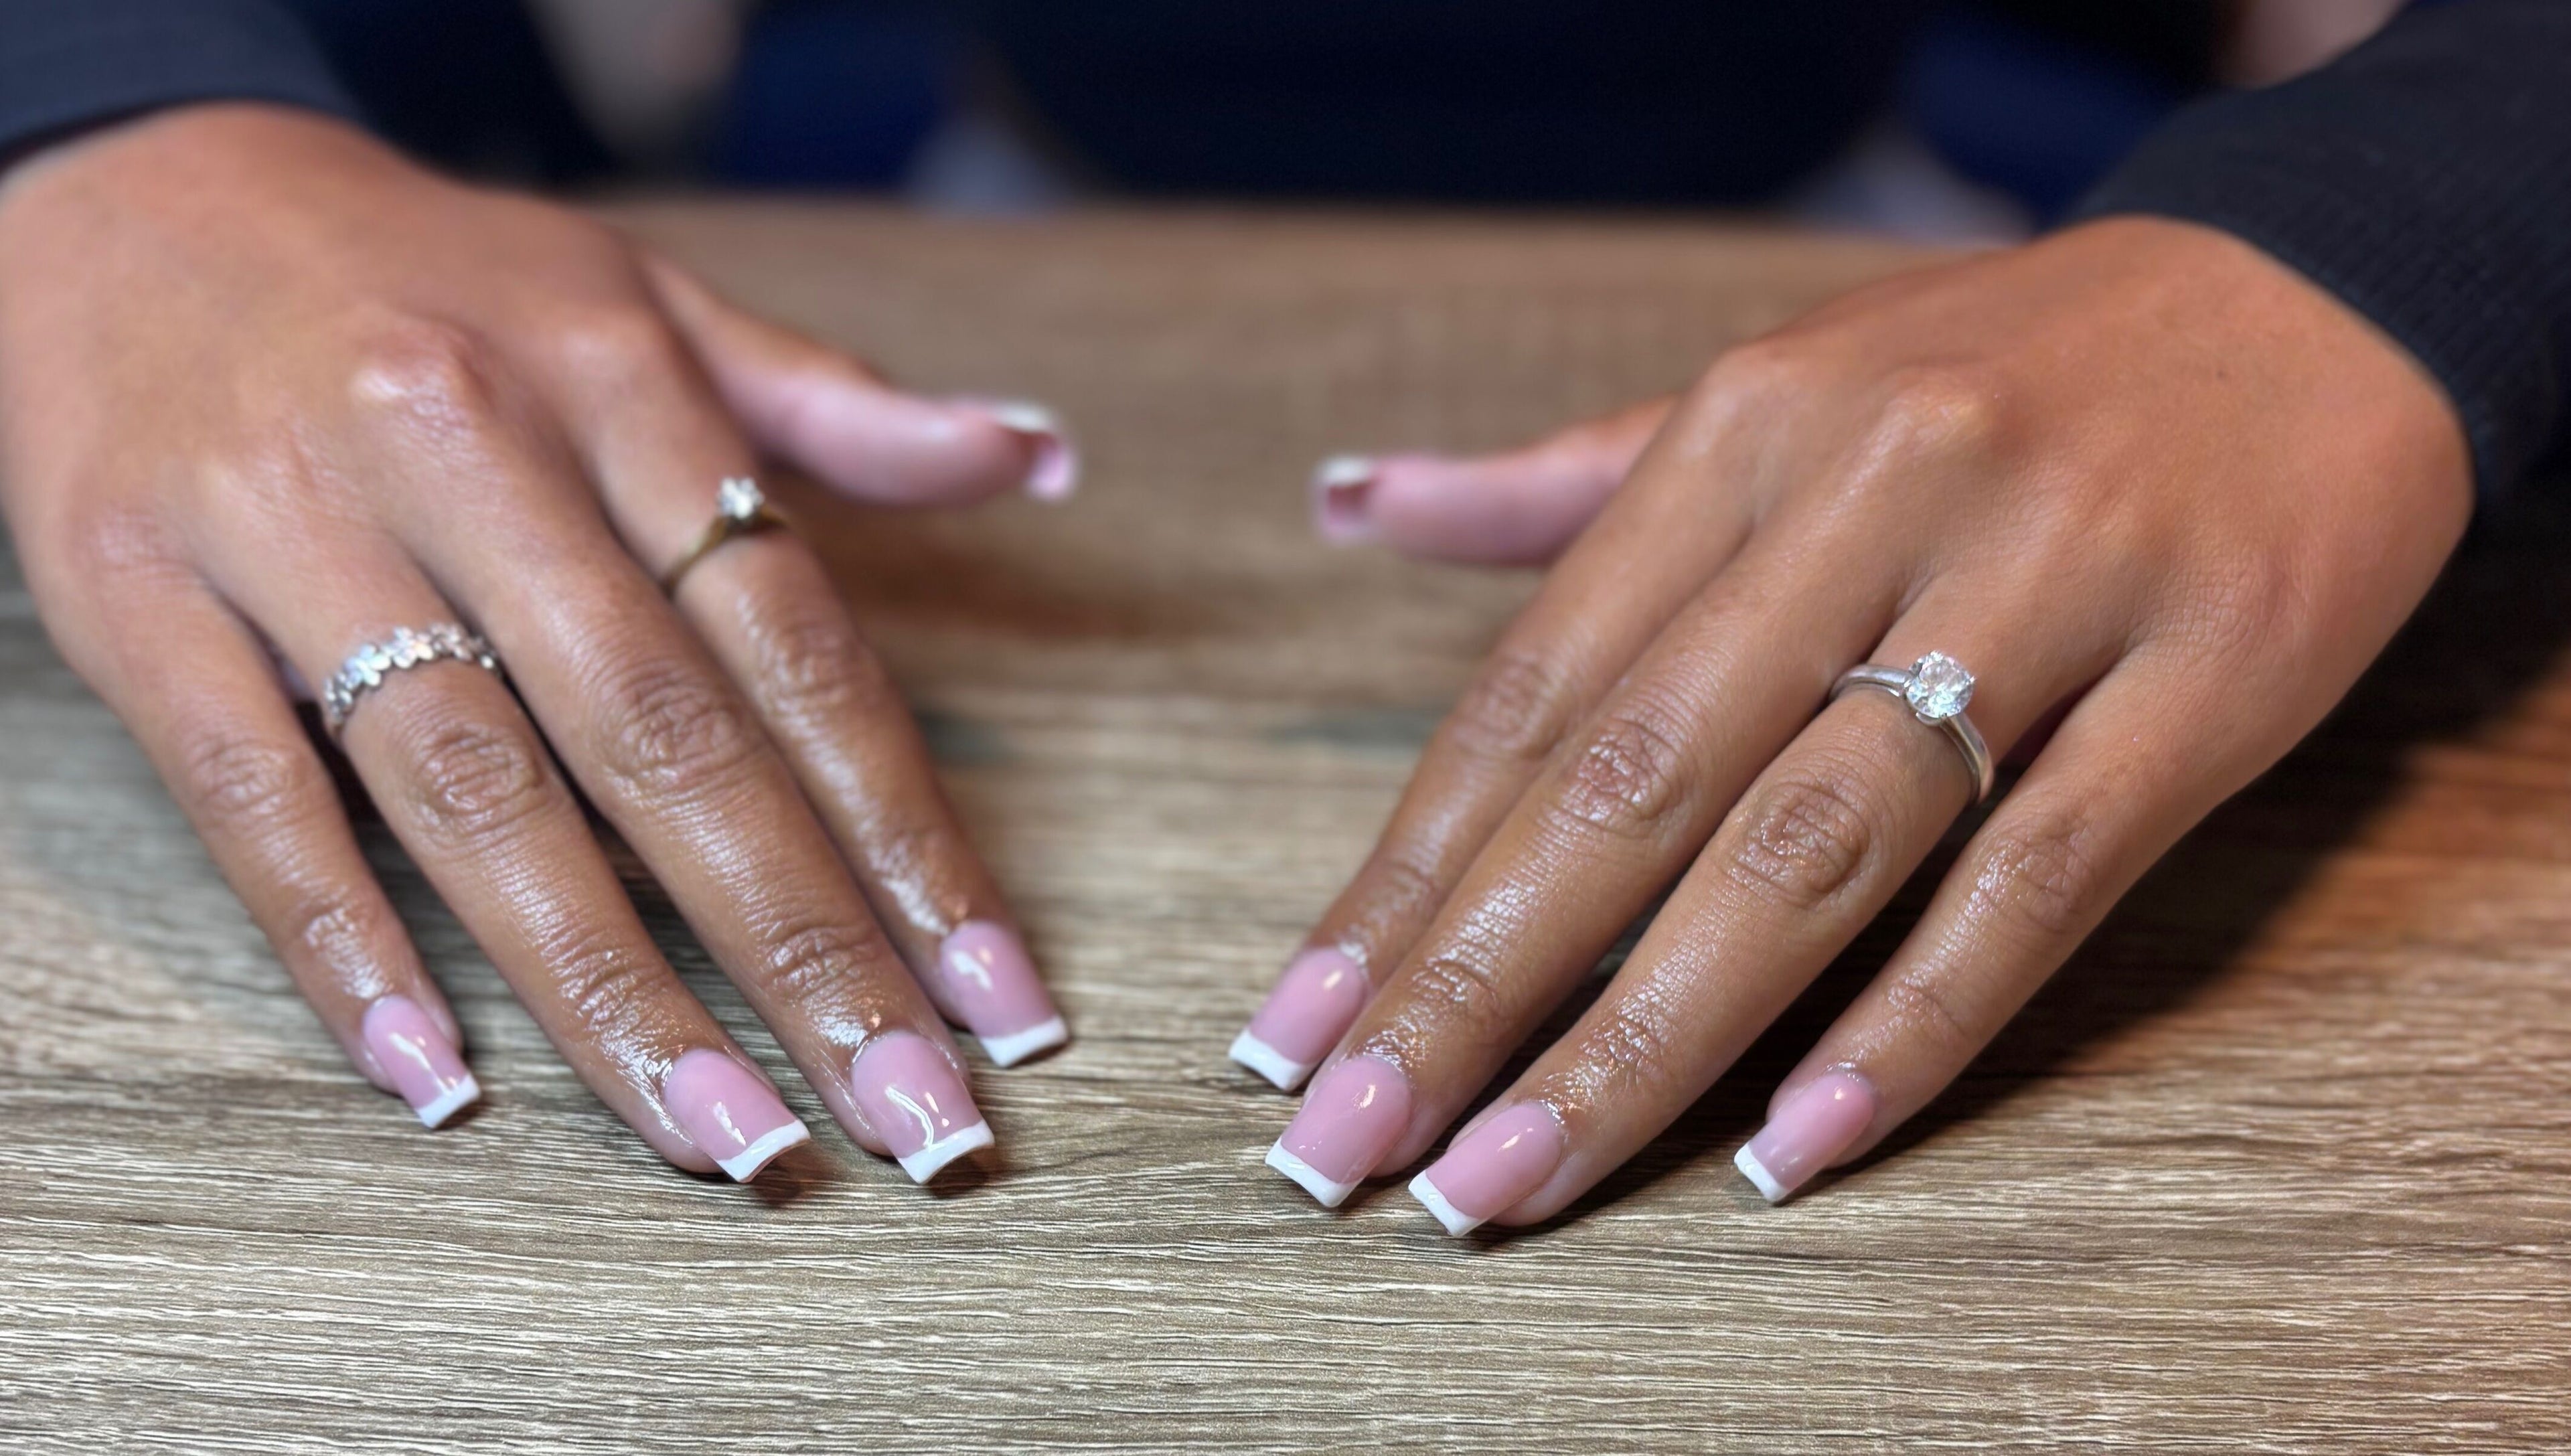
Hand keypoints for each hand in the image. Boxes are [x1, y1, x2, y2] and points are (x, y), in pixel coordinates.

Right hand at [0, 105, 1074, 1181]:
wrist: (129, 191)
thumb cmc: (431, 276)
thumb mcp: (642, 299)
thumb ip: (832, 405)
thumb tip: (1031, 458)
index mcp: (616, 382)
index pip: (797, 646)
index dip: (908, 834)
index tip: (999, 995)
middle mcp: (466, 452)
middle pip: (665, 741)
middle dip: (801, 948)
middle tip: (906, 1116)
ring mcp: (290, 526)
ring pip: (479, 793)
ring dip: (614, 988)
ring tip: (729, 1139)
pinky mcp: (135, 596)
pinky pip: (254, 799)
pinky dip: (347, 947)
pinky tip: (442, 1083)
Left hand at [1243, 216, 2470, 1227]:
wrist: (2312, 293)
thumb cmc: (2001, 367)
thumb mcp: (1776, 386)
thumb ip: (1564, 482)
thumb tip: (1351, 504)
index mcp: (1746, 431)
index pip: (1535, 692)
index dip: (1406, 873)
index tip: (1297, 1024)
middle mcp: (1873, 497)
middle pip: (1633, 785)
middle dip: (1474, 982)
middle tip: (1353, 1140)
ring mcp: (2045, 587)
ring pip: (1808, 852)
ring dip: (1643, 1037)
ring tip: (1512, 1173)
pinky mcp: (2202, 679)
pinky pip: (2037, 879)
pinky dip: (1911, 1023)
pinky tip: (1790, 1144)